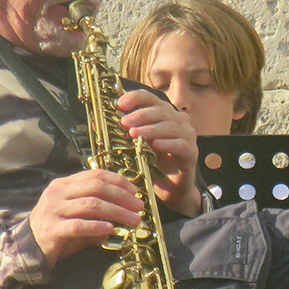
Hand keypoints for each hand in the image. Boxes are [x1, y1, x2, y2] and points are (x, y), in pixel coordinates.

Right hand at [29, 169, 144, 265]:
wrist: (29, 247)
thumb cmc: (58, 228)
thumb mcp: (77, 213)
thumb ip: (97, 209)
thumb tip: (127, 209)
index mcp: (64, 184)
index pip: (95, 175)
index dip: (118, 181)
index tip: (135, 191)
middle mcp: (57, 193)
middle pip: (96, 188)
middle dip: (122, 197)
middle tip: (139, 207)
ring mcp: (53, 210)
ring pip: (91, 205)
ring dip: (116, 212)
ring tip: (133, 220)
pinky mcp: (52, 229)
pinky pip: (79, 226)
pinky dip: (97, 226)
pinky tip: (111, 230)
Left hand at [118, 88, 202, 215]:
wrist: (170, 190)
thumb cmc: (152, 165)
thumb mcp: (134, 146)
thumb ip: (122, 134)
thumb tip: (97, 125)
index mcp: (164, 114)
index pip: (150, 98)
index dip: (135, 98)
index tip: (119, 105)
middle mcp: (178, 121)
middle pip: (160, 110)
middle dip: (140, 115)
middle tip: (124, 123)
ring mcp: (187, 136)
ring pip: (170, 126)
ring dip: (151, 129)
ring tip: (135, 134)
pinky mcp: (191, 152)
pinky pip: (180, 144)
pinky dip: (167, 144)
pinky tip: (155, 146)